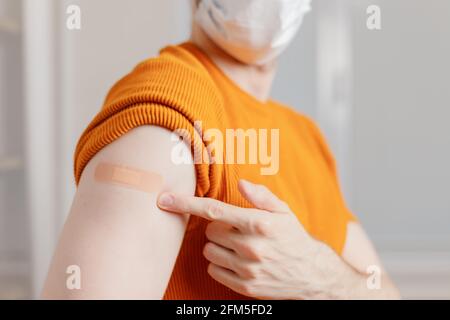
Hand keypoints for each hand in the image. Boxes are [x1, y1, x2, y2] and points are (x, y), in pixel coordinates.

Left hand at [157, 179, 339, 299]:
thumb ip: (260, 195)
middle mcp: (251, 246)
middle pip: (209, 231)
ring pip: (209, 251)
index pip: (213, 210)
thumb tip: (241, 183)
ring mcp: (247, 268)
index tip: (164, 199)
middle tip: (236, 229)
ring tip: (237, 246)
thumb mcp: (283, 211)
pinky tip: (237, 260)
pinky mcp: (245, 285)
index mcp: (259, 223)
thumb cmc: (293, 236)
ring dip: (217, 246)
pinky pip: (214, 270)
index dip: (185, 203)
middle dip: (218, 227)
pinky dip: (220, 264)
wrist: (311, 273)